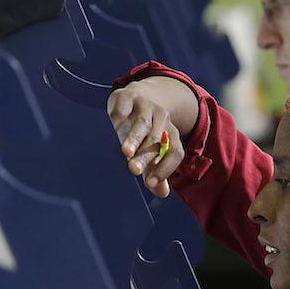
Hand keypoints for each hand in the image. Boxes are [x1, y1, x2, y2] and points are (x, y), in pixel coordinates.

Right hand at [108, 77, 197, 198]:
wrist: (136, 97)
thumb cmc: (143, 132)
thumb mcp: (151, 150)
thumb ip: (156, 171)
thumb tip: (163, 192)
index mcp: (171, 135)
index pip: (175, 152)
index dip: (165, 169)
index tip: (149, 184)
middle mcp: (162, 119)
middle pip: (157, 140)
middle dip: (145, 156)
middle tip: (134, 170)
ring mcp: (146, 106)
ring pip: (143, 123)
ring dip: (134, 138)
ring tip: (125, 152)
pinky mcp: (128, 96)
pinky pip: (125, 106)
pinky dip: (121, 116)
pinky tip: (114, 126)